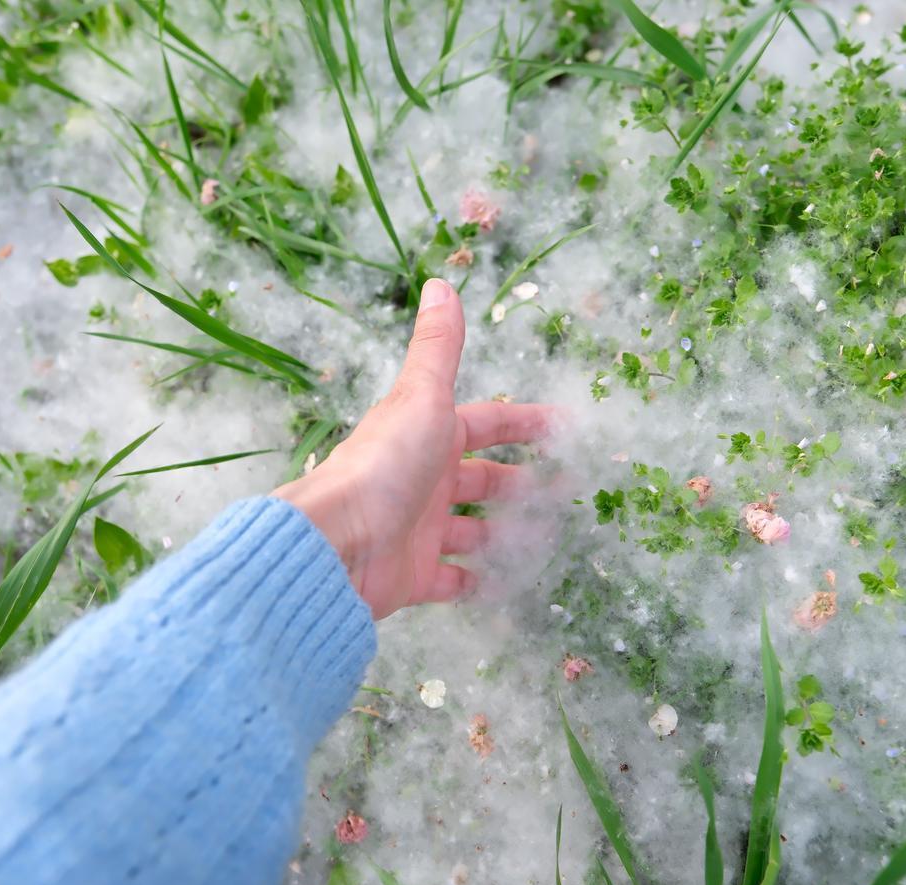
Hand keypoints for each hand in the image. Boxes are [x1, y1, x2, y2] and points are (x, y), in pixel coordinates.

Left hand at [273, 278, 552, 619]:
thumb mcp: (421, 398)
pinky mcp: (412, 575)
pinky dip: (471, 580)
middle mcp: (422, 481)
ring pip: (468, 528)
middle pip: (479, 479)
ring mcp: (417, 530)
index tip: (562, 427)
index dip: (522, 423)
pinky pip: (449, 579)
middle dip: (517, 482)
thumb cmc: (384, 465)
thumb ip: (437, 348)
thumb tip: (440, 283)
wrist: (340, 542)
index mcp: (427, 435)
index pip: (485, 424)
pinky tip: (497, 580)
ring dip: (498, 531)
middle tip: (565, 491)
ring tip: (541, 537)